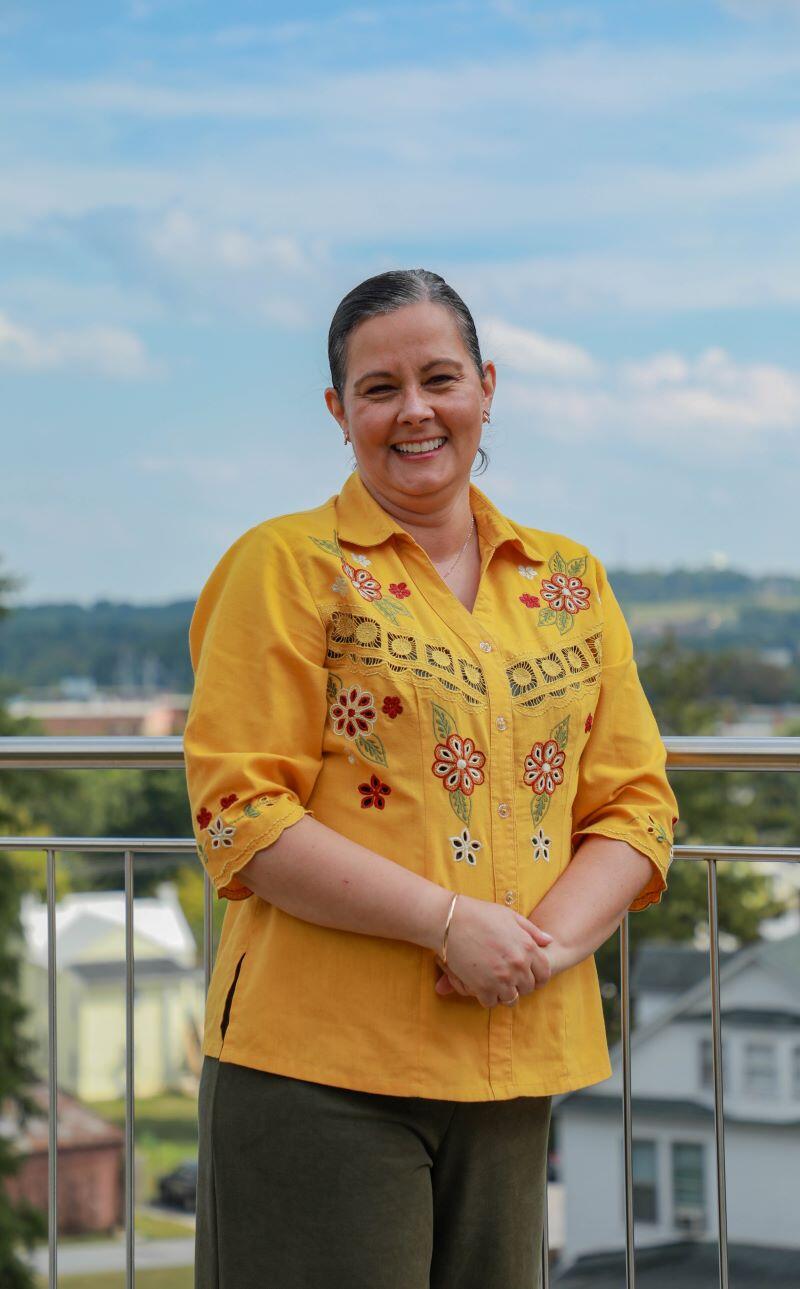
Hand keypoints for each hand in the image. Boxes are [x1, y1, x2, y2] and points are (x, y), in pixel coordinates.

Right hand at [433, 910, 553, 1003]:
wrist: (450, 921)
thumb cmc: (480, 914)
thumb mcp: (510, 916)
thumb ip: (532, 931)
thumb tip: (549, 941)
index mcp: (528, 947)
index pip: (544, 974)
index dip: (537, 977)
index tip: (527, 976)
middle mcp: (518, 965)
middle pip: (528, 988)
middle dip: (520, 985)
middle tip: (507, 978)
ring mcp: (501, 978)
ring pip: (511, 999)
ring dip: (504, 993)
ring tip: (494, 983)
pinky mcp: (483, 987)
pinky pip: (491, 1002)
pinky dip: (487, 997)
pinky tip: (482, 986)